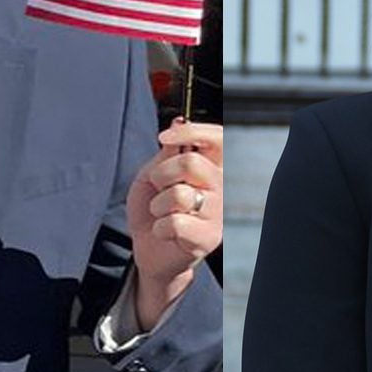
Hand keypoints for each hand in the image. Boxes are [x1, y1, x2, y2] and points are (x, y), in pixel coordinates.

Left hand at [125, 118, 220, 329]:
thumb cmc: (153, 209)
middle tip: (158, 188)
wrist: (149, 249)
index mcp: (212, 166)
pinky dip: (160, 227)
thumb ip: (166, 152)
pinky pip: (175, 223)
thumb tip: (179, 121)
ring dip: (158, 205)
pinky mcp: (211, 237)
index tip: (164, 136)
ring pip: (180, 194)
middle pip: (191, 162)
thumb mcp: (152, 175)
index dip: (193, 132)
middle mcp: (222, 186)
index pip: (217, 139)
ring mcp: (219, 213)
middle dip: (161, 174)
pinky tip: (166, 233)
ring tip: (161, 214)